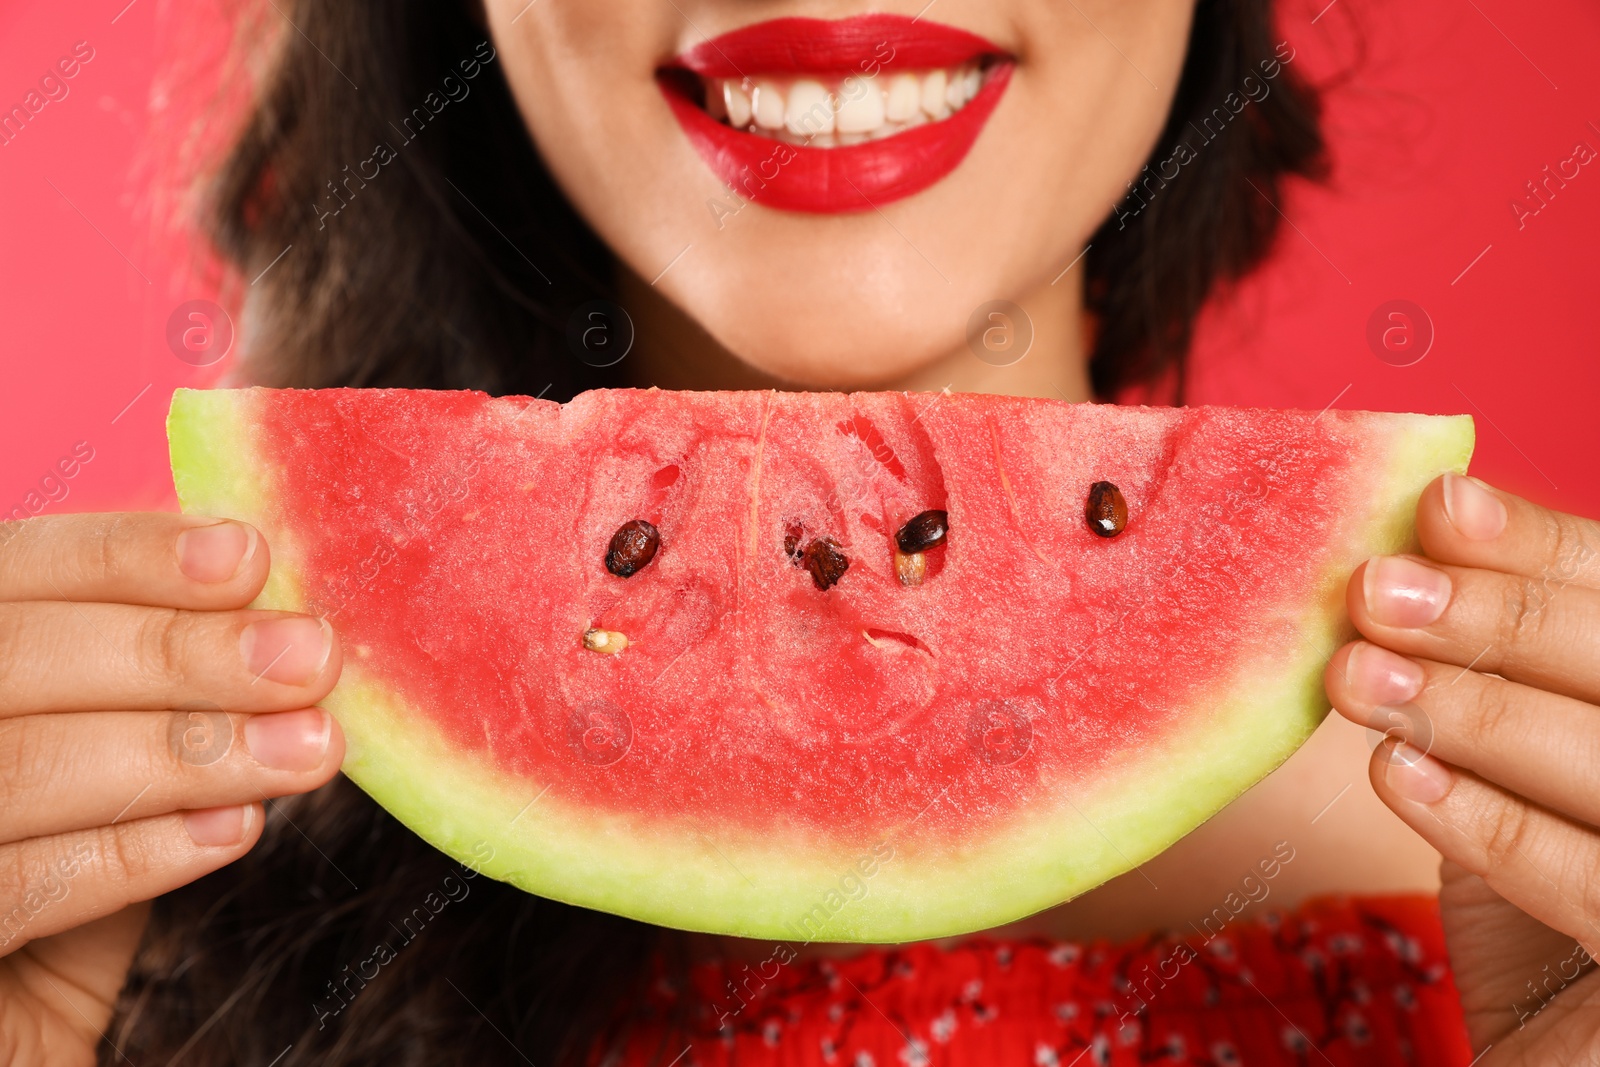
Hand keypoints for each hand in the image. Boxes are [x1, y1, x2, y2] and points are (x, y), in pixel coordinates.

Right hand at [0, 513, 342, 1064]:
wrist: (4, 1033)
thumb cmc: (50, 870)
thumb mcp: (98, 776)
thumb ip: (145, 700)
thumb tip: (267, 633)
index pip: (12, 574)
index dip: (126, 556)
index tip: (248, 555)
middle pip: (16, 657)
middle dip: (181, 652)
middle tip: (311, 659)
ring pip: (22, 764)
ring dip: (187, 749)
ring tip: (307, 750)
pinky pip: (17, 883)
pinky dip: (135, 851)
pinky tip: (234, 829)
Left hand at [1324, 474, 1599, 1062]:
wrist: (1560, 1039)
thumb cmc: (1539, 873)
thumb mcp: (1516, 752)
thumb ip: (1496, 662)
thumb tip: (1415, 538)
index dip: (1546, 549)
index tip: (1437, 506)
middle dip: (1504, 621)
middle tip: (1377, 589)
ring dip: (1481, 712)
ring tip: (1359, 677)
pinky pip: (1599, 887)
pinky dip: (1496, 825)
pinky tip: (1399, 773)